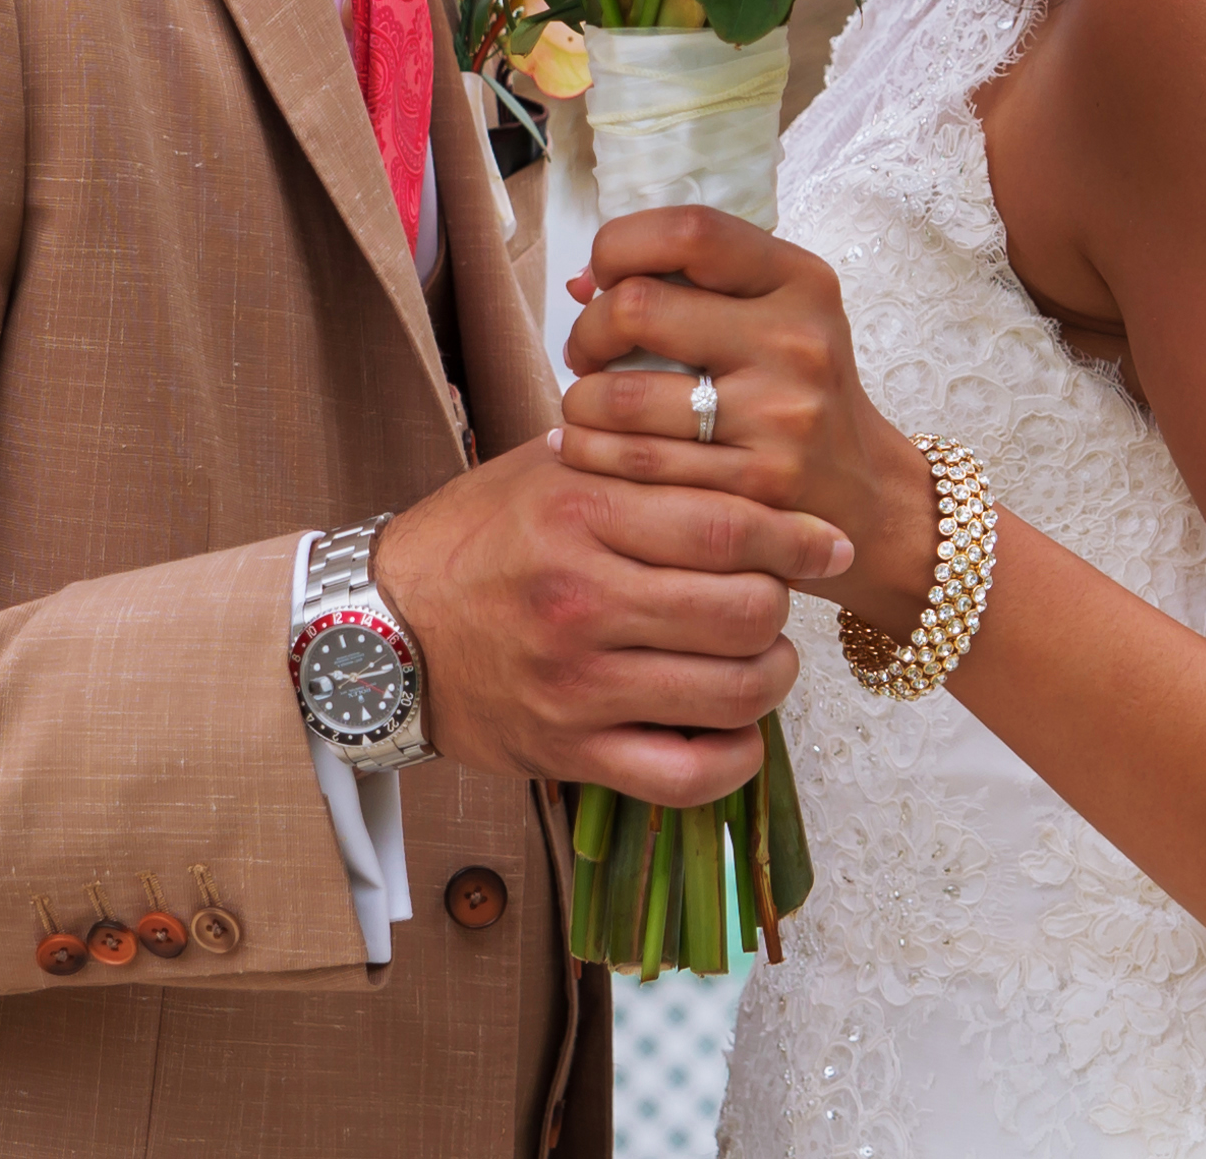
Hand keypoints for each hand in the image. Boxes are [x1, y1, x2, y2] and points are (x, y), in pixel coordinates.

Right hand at [369, 432, 847, 804]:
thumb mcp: (539, 469)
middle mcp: (581, 598)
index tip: (831, 544)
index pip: (728, 525)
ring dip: (771, 676)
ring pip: (733, 692)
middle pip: (745, 610)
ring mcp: (576, 684)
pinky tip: (734, 729)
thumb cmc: (469, 540)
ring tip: (760, 658)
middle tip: (773, 598)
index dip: (799, 537)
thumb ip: (629, 452)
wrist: (374, 631)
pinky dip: (734, 757)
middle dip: (782, 606)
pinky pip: (687, 775)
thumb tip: (727, 432)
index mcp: (579, 511)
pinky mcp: (567, 751)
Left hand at [554, 206, 942, 639]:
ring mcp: (782, 414)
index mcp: (800, 281)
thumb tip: (579, 282)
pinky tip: (590, 451)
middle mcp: (797, 339)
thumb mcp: (772, 320)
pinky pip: (639, 463)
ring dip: (580, 402)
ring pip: (623, 396)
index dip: (621, 246)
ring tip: (585, 408)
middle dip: (587, 332)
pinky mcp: (759, 482)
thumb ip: (688, 289)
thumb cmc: (796, 394)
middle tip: (586, 355)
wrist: (866, 496)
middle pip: (638, 306)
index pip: (689, 230)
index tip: (604, 279)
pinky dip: (592, 454)